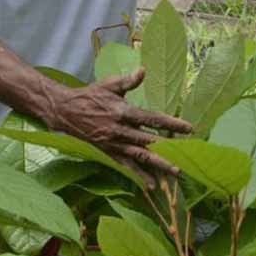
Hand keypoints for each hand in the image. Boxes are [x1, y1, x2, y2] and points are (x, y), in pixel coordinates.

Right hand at [44, 68, 191, 188]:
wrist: (66, 112)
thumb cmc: (90, 95)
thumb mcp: (109, 84)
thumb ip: (128, 80)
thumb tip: (143, 70)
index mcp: (123, 112)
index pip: (152, 118)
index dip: (171, 124)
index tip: (188, 128)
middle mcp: (120, 131)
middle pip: (149, 141)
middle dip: (169, 149)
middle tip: (188, 155)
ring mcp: (115, 144)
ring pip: (141, 157)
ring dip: (159, 165)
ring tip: (176, 172)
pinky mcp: (109, 153)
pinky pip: (127, 167)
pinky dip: (140, 176)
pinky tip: (152, 186)